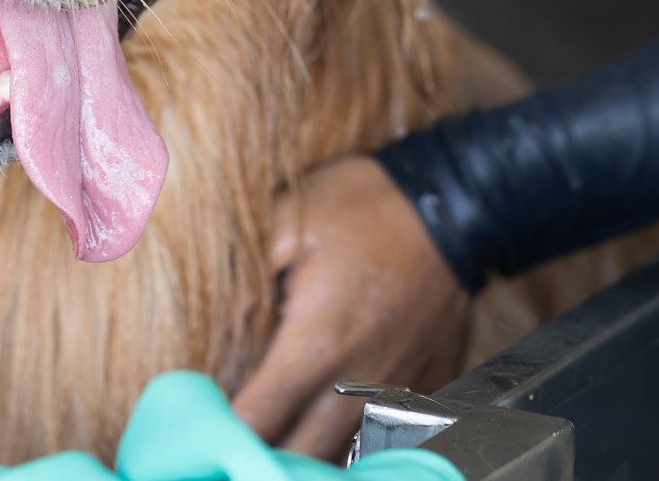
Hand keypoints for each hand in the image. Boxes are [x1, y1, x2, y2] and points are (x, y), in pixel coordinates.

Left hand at [232, 154, 470, 459]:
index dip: (223, 432)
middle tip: (234, 444)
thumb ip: (243, 267)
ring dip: (307, 454)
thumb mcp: (289, 215)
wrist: (455, 202)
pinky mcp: (426, 381)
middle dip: (262, 457)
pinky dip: (355, 437)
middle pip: (301, 456)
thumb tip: (208, 306)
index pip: (258, 419)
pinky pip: (389, 433)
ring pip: (345, 454)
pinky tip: (331, 425)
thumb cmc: (366, 205)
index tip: (203, 427)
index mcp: (315, 343)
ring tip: (277, 444)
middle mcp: (356, 378)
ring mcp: (396, 386)